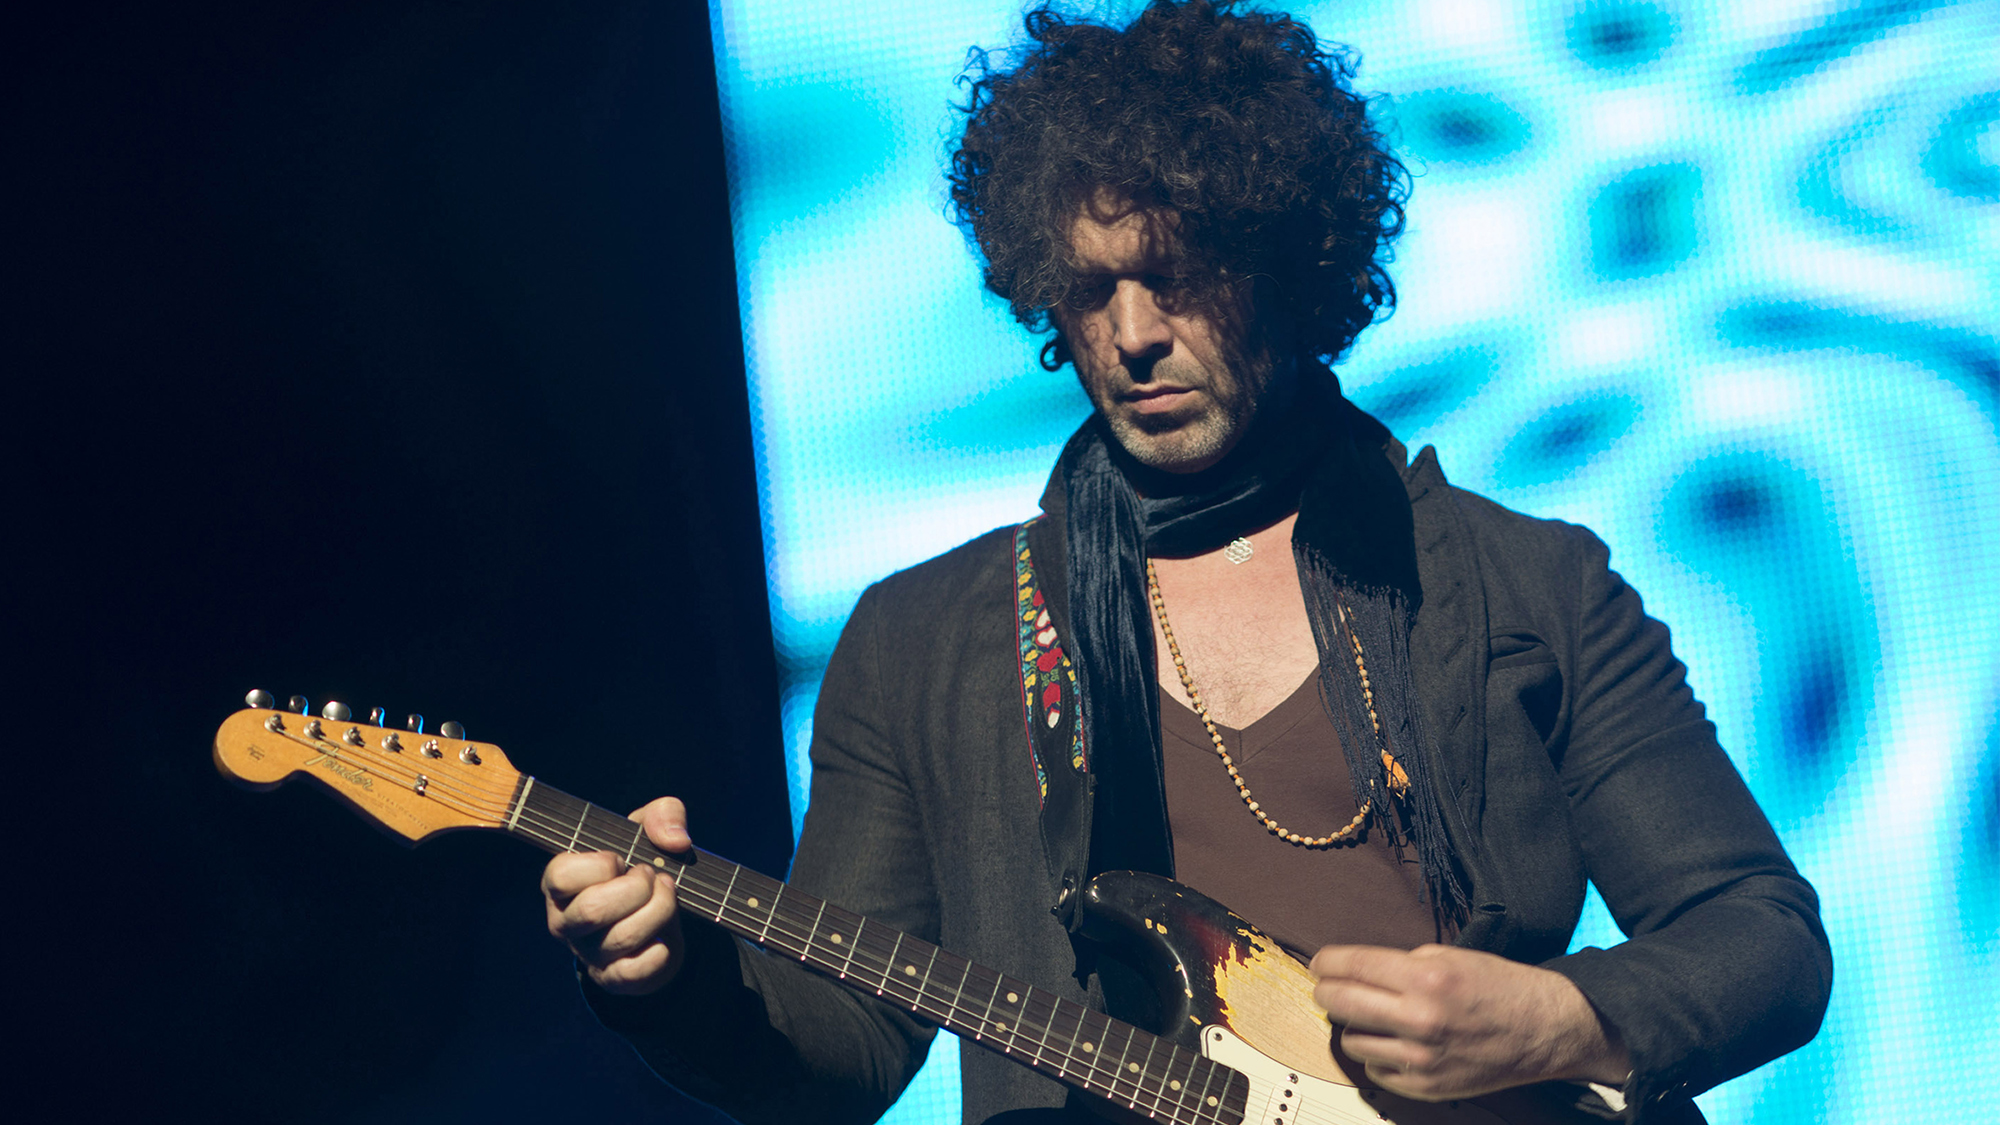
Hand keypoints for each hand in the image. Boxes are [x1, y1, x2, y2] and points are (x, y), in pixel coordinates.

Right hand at [542, 796, 692, 995]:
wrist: (661, 912)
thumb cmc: (641, 864)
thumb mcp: (649, 828)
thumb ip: (663, 815)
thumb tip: (674, 841)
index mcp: (561, 884)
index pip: (561, 876)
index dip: (600, 864)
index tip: (622, 859)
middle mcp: (566, 921)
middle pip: (594, 910)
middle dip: (638, 887)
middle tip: (653, 877)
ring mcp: (588, 953)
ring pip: (622, 937)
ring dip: (659, 910)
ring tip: (667, 896)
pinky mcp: (613, 978)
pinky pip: (634, 973)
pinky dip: (659, 953)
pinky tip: (665, 937)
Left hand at [1309, 944, 1629, 1101]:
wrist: (1542, 1030)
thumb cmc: (1499, 988)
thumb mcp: (1450, 956)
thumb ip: (1400, 963)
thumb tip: (1353, 970)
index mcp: (1427, 978)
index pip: (1353, 965)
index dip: (1327, 962)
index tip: (1319, 963)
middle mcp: (1421, 1019)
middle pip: (1341, 1003)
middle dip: (1326, 992)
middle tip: (1326, 987)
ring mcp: (1422, 1058)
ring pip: (1353, 1040)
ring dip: (1354, 1026)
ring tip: (1372, 1016)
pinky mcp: (1426, 1086)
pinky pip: (1376, 1069)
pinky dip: (1378, 1055)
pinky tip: (1395, 1042)